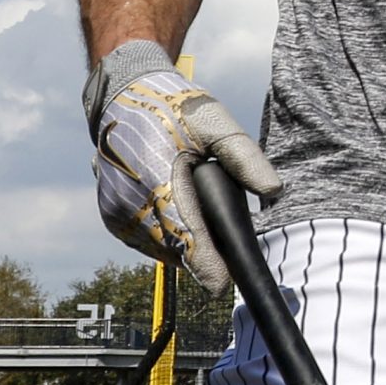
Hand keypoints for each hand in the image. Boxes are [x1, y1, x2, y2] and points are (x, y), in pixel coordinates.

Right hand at [86, 40, 281, 294]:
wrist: (121, 98)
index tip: (224, 286)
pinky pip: (146, 241)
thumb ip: (245, 158)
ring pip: (160, 248)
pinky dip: (168, 239)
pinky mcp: (112, 218)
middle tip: (232, 257)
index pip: (184, 233)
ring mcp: (116, 213)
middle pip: (175, 246)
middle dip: (204, 255)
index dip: (205, 262)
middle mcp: (129, 202)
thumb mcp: (215, 122)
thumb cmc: (173, 108)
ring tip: (208, 232)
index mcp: (155, 178)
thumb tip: (273, 191)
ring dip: (186, 247)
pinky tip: (186, 228)